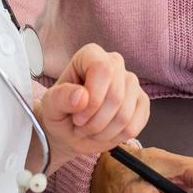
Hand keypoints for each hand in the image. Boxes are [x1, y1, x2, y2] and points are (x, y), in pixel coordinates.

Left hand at [34, 44, 147, 170]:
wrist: (70, 131)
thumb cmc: (60, 113)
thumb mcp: (50, 106)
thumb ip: (61, 98)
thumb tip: (82, 96)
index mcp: (91, 55)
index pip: (102, 69)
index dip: (93, 98)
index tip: (78, 116)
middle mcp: (115, 64)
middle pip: (116, 95)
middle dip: (95, 121)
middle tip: (80, 126)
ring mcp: (131, 83)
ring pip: (125, 114)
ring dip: (104, 131)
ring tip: (90, 129)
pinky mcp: (142, 102)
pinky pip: (135, 125)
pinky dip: (117, 136)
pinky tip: (105, 132)